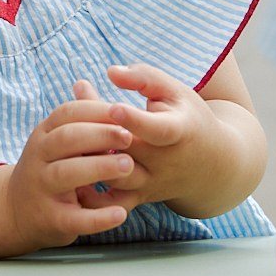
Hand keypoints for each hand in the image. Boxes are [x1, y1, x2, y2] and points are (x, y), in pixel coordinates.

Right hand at [5, 97, 134, 248]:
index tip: (125, 110)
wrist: (16, 212)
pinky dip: (98, 217)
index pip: (67, 114)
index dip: (96, 110)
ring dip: (99, 168)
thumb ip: (77, 118)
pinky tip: (121, 212)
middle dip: (99, 135)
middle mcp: (38, 158)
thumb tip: (85, 82)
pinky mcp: (51, 220)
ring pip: (66, 174)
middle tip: (130, 136)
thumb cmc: (50, 168)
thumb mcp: (58, 141)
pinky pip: (75, 218)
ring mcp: (42, 189)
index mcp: (44, 134)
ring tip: (129, 166)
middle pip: (66, 139)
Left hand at [71, 64, 226, 216]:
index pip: (158, 129)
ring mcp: (151, 182)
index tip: (113, 108)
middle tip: (71, 122)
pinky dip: (90, 195)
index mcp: (178, 131)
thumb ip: (144, 78)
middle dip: (98, 138)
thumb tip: (110, 71)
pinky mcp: (139, 197)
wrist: (210, 165)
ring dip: (88, 162)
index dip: (136, 120)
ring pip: (114, 177)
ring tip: (65, 144)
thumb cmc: (187, 118)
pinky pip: (111, 203)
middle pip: (127, 151)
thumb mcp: (175, 92)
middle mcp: (165, 162)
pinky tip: (70, 173)